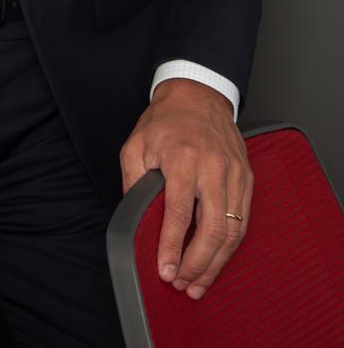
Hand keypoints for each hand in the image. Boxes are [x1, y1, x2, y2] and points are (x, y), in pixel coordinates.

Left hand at [120, 78, 252, 299]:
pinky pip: (242, 221)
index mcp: (183, 158)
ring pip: (231, 230)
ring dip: (216, 263)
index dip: (172, 247)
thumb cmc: (165, 122)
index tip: (165, 270)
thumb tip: (135, 218)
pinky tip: (217, 260)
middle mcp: (213, 167)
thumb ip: (133, 182)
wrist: (198, 96)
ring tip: (199, 282)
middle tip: (183, 284)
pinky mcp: (246, 178)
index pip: (179, 213)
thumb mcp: (135, 145)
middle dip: (197, 264)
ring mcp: (234, 173)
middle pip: (211, 229)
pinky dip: (230, 246)